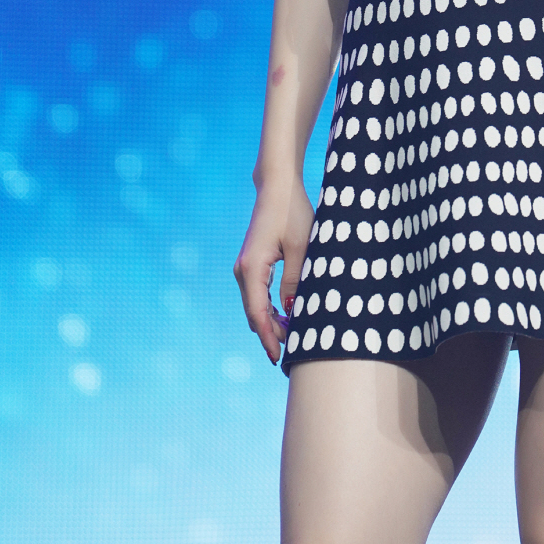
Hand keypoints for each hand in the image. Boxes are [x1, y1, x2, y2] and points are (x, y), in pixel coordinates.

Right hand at [233, 177, 314, 365]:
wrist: (277, 187)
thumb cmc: (292, 212)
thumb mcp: (301, 247)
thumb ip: (296, 280)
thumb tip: (293, 311)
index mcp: (251, 268)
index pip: (257, 313)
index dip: (268, 336)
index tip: (278, 357)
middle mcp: (242, 270)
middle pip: (254, 312)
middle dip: (271, 333)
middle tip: (291, 352)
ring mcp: (245, 267)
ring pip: (255, 304)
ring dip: (271, 321)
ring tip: (291, 338)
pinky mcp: (252, 263)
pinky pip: (257, 293)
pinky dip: (269, 307)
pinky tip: (284, 315)